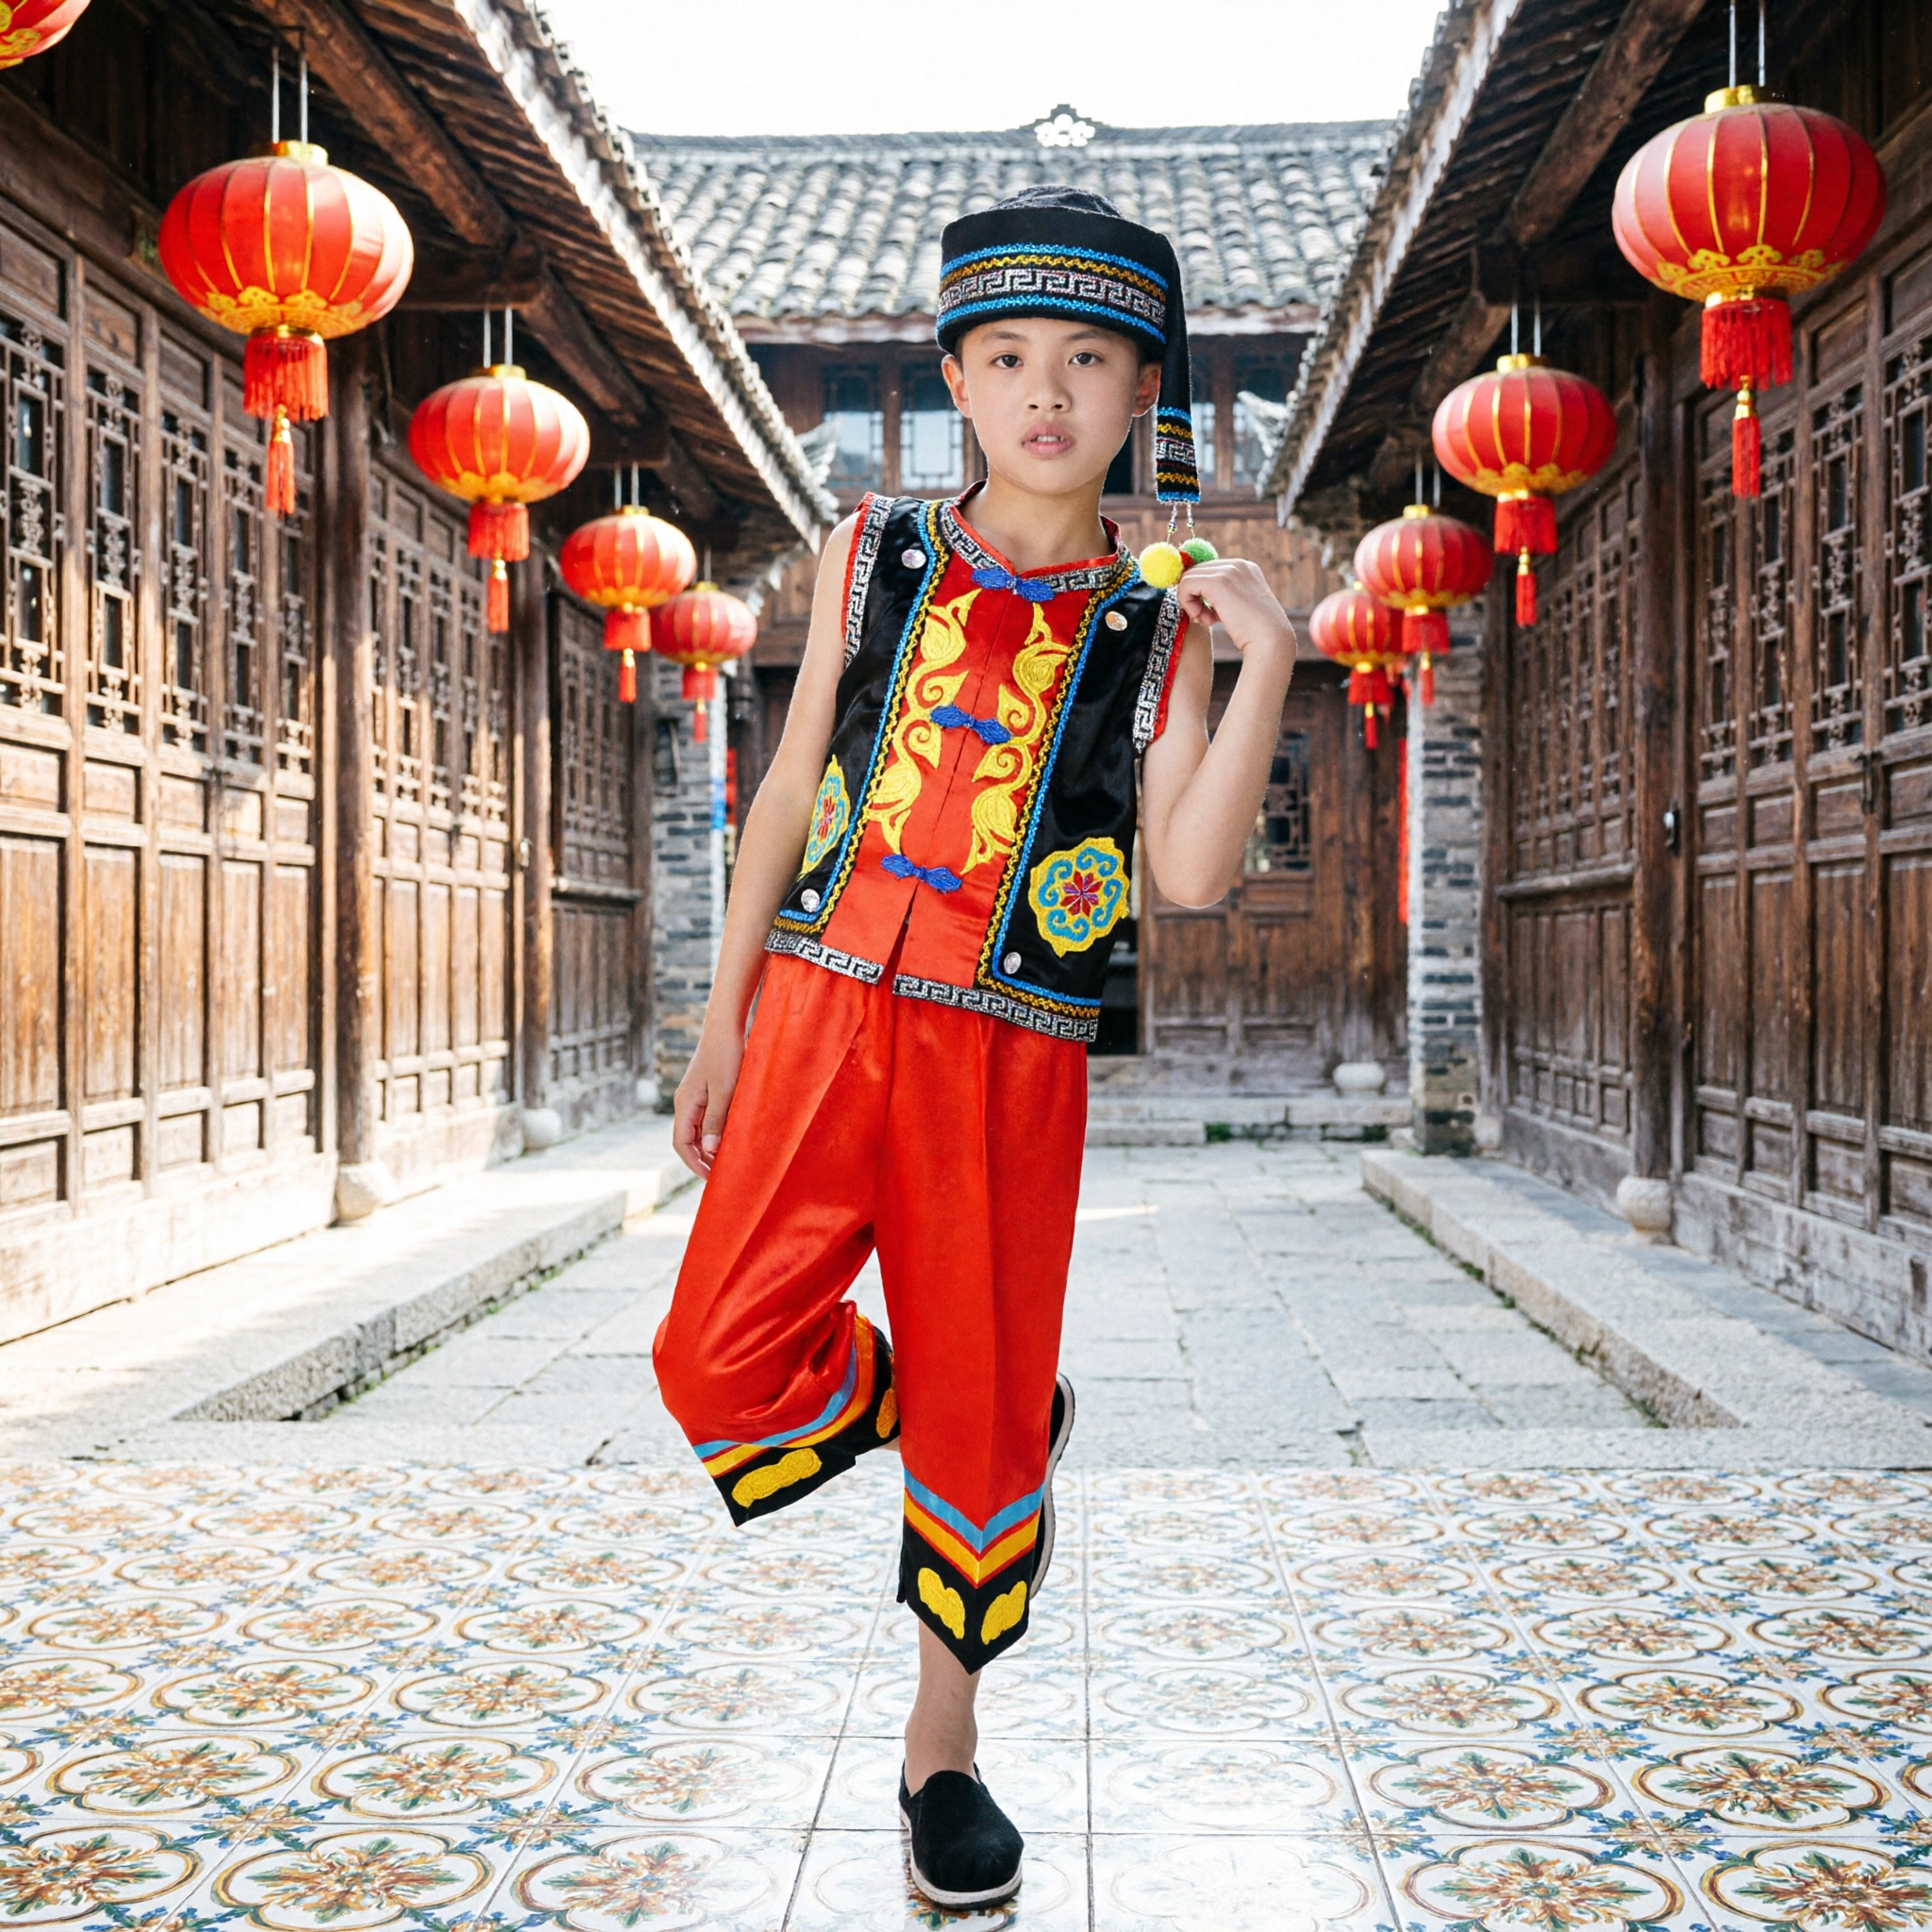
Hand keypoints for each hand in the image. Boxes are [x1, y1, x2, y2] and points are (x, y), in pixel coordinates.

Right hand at [672, 1029, 744, 1175]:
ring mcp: (694, 1097)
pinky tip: (731, 1138)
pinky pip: (706, 1119)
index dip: (694, 1164)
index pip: (682, 1144)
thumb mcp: (725, 1091)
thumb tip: (711, 1151)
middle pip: (688, 1140)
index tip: (711, 1178)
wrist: (725, 1027)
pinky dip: (716, 1132)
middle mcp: (685, 1103)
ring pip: (698, 1131)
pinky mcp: (704, 1092)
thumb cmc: (727, 1056)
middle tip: (722, 1175)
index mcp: (685, 1104)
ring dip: (710, 1147)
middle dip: (702, 1159)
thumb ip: (717, 1120)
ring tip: (728, 1161)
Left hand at [1172, 557, 1296, 669]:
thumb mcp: (1239, 607)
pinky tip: (1203, 620)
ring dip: (1191, 603)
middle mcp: (1237, 564)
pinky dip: (1187, 604)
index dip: (1202, 593)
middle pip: (1196, 572)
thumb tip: (1198, 597)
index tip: (1211, 615)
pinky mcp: (1217, 582)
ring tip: (1207, 621)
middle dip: (1195, 597)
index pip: (1208, 571)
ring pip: (1188, 577)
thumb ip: (1223, 597)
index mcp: (1244, 568)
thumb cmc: (1256, 633)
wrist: (1271, 641)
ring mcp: (1228, 571)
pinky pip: (1186, 585)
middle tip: (1207, 620)